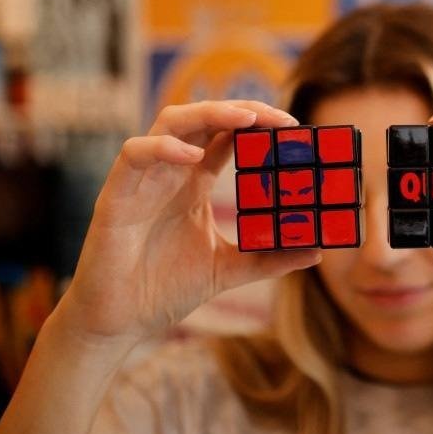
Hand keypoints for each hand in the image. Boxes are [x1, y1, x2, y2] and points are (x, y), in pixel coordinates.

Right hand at [58, 100, 320, 344]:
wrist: (120, 322)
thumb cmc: (165, 290)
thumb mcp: (228, 270)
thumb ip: (269, 259)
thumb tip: (317, 250)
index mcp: (193, 183)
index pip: (227, 136)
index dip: (258, 124)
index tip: (294, 127)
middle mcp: (170, 173)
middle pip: (204, 119)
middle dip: (241, 110)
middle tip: (279, 118)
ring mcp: (142, 180)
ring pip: (170, 123)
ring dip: (208, 114)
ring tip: (246, 120)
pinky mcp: (115, 195)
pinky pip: (134, 154)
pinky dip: (162, 148)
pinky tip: (193, 157)